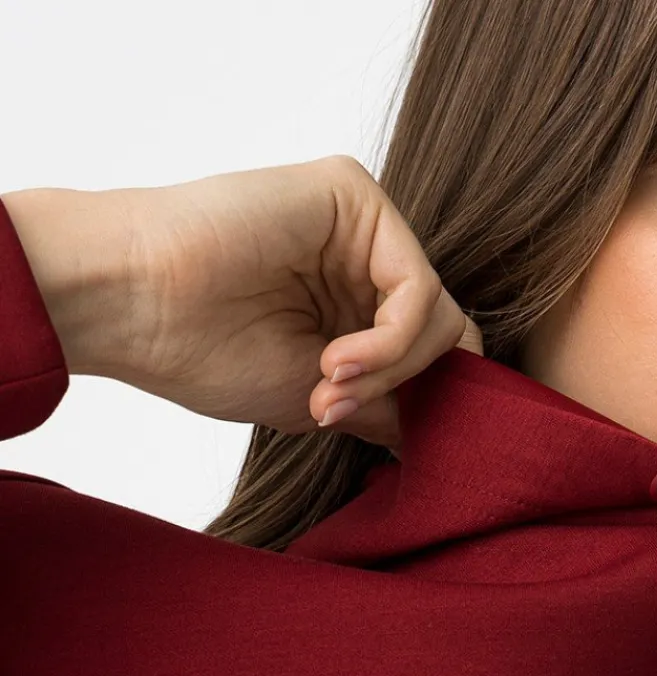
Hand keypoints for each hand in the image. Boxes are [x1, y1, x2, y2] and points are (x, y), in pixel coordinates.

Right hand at [2, 159, 482, 451]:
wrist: (138, 306)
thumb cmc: (207, 354)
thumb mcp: (323, 401)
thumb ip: (392, 406)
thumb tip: (459, 435)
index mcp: (355, 301)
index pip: (435, 354)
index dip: (428, 404)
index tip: (384, 441)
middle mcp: (364, 256)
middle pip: (448, 335)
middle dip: (408, 390)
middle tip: (338, 410)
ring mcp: (362, 223)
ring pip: (440, 314)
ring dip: (393, 369)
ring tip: (328, 388)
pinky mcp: (352, 195)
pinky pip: (416, 283)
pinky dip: (390, 340)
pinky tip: (335, 361)